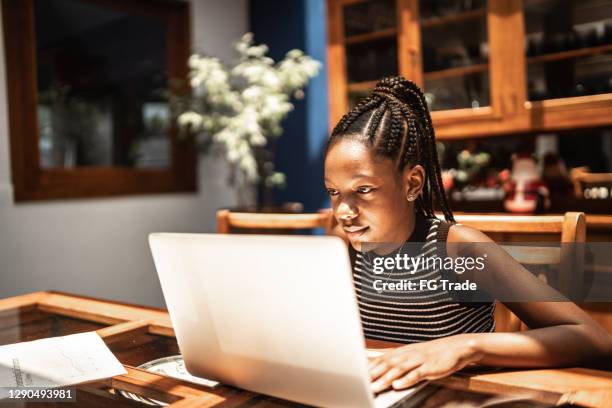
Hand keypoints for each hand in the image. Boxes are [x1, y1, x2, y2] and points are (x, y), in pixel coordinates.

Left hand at [368, 334, 482, 392]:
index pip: (382, 358)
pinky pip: (417, 374)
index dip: (369, 367)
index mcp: (403, 352)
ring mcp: (419, 360)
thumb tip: (379, 365)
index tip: (357, 375)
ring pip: (399, 369)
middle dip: (373, 374)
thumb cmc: (432, 353)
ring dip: (386, 378)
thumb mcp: (413, 355)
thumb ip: (397, 361)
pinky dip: (407, 380)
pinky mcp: (430, 367)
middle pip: (387, 364)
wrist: (456, 347)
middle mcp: (408, 354)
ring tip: (376, 386)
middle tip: (361, 382)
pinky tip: (398, 385)